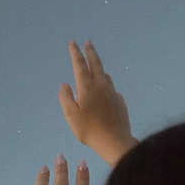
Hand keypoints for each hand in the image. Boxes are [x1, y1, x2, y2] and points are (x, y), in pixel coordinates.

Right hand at [59, 41, 137, 166]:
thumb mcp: (71, 115)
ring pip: (105, 75)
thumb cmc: (89, 130)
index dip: (75, 53)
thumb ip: (65, 98)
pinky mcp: (120, 101)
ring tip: (95, 65)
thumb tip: (65, 85)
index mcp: (87, 87)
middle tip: (88, 42)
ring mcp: (113, 92)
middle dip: (90, 52)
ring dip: (99, 67)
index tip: (72, 43)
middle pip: (96, 63)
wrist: (115, 141)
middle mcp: (101, 85)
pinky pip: (111, 88)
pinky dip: (106, 84)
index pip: (80, 64)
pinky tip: (105, 90)